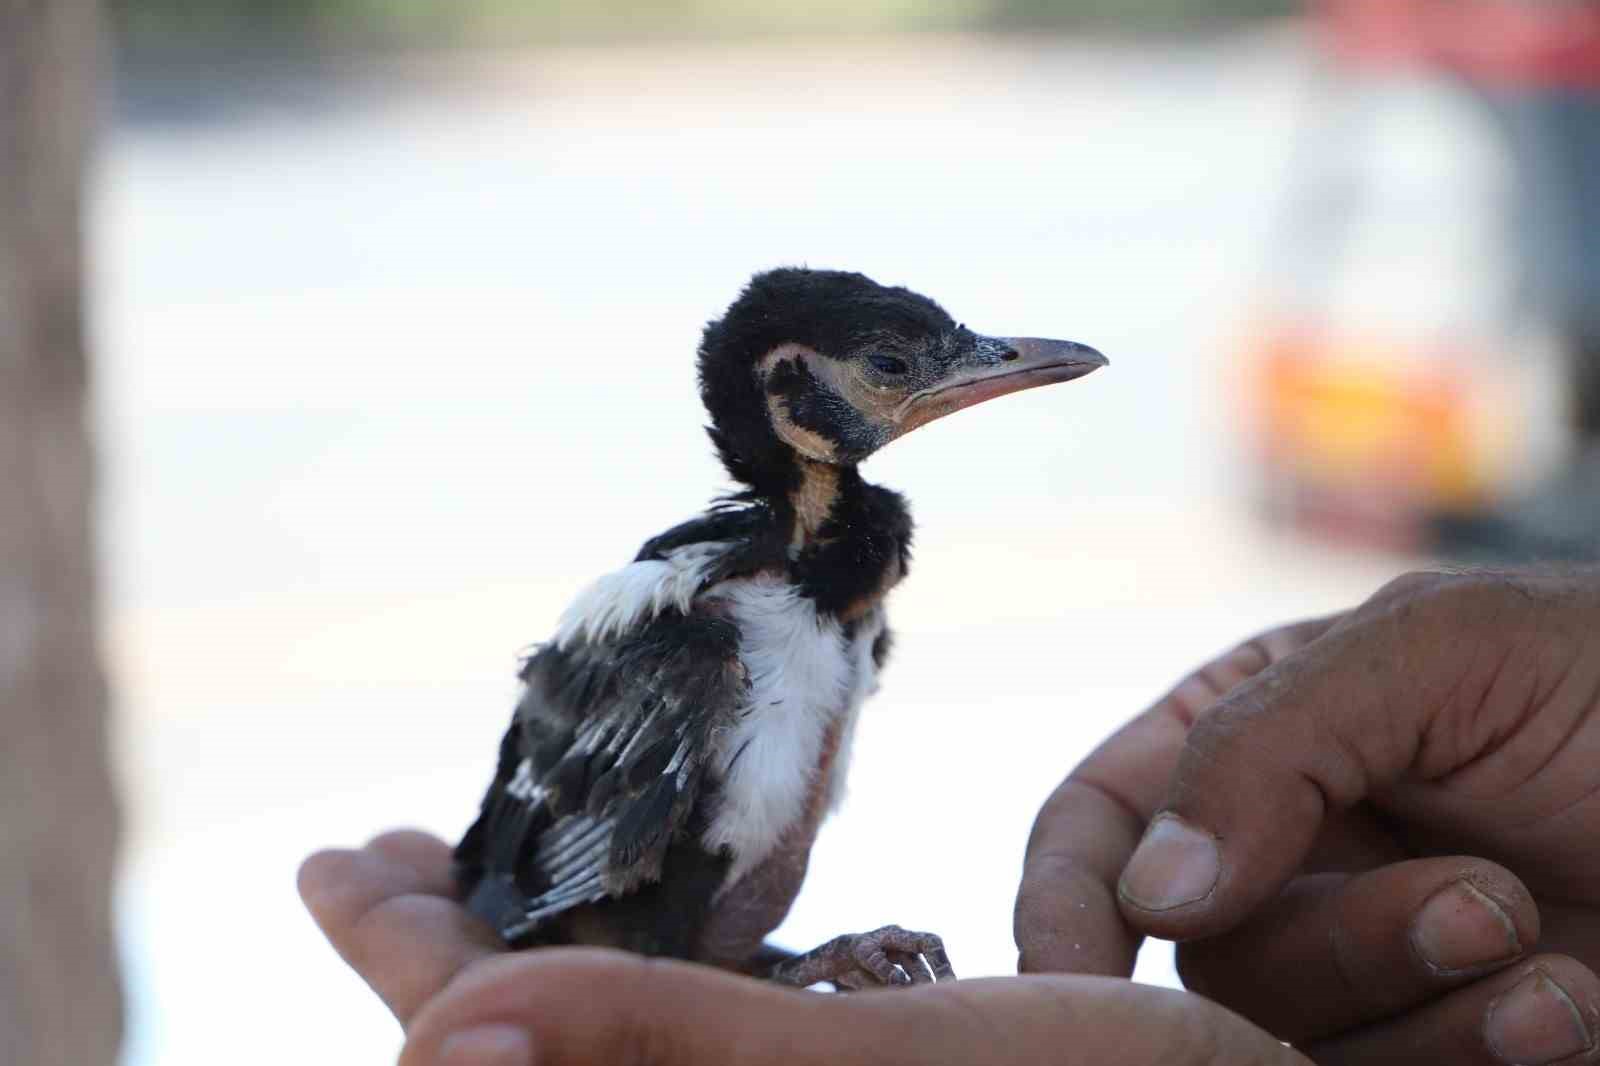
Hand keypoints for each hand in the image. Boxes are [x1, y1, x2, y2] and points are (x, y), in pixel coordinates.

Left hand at [299, 831, 1307, 1064]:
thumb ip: (660, 1057)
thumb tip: (429, 1046)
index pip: (485, 1036)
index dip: (399, 941)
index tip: (331, 852)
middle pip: (538, 1041)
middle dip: (454, 942)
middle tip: (388, 856)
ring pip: (626, 1035)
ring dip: (548, 953)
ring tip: (474, 880)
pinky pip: (720, 1032)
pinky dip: (656, 974)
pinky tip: (660, 923)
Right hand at [1017, 567, 1599, 1063]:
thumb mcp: (1436, 650)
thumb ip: (1263, 742)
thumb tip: (1149, 893)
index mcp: (1252, 741)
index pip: (1099, 826)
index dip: (1065, 905)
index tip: (1074, 983)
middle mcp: (1289, 858)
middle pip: (1200, 954)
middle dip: (1331, 944)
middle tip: (1475, 903)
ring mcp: (1368, 962)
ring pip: (1288, 1039)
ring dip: (1419, 1004)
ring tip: (1544, 947)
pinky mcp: (1443, 1044)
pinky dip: (1475, 1057)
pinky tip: (1571, 1005)